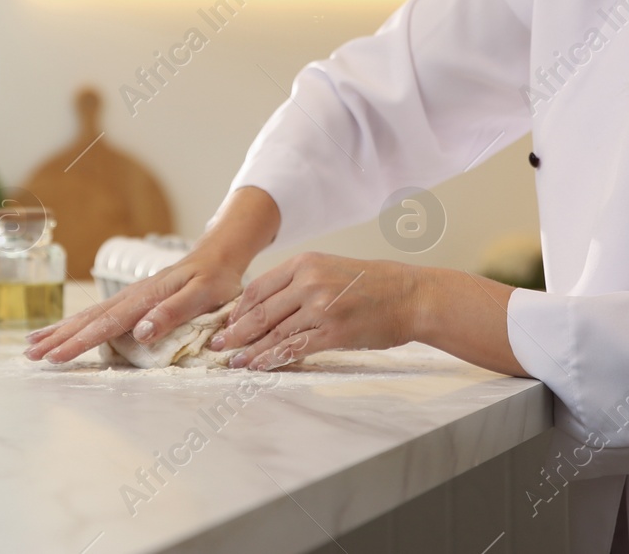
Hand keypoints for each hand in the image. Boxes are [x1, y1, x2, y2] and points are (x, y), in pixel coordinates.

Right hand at [23, 250, 243, 363]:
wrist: (217, 256)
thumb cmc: (215, 279)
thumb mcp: (203, 295)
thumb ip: (173, 313)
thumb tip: (141, 332)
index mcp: (145, 298)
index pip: (106, 324)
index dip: (79, 342)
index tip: (55, 356)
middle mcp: (130, 297)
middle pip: (87, 320)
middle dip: (57, 338)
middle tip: (29, 355)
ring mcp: (128, 298)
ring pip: (87, 317)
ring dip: (59, 331)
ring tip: (31, 344)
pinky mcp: (130, 301)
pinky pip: (97, 316)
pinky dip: (74, 325)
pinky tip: (61, 332)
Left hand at [211, 253, 419, 370]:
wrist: (411, 296)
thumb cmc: (372, 284)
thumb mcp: (330, 268)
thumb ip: (300, 281)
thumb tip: (267, 305)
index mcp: (305, 262)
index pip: (259, 287)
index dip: (239, 309)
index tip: (227, 324)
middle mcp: (309, 281)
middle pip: (260, 311)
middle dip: (236, 332)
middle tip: (218, 346)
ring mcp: (321, 306)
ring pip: (275, 332)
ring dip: (251, 351)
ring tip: (235, 362)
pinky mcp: (334, 332)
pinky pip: (295, 348)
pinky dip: (274, 359)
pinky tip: (261, 366)